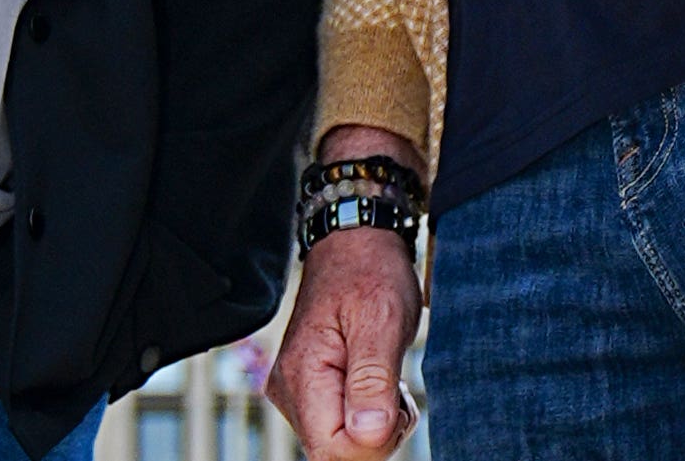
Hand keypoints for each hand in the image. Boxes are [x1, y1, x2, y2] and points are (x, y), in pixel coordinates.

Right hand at [270, 132, 423, 460]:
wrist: (355, 244)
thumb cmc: (371, 274)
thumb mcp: (382, 321)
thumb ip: (373, 381)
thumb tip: (368, 436)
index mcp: (302, 375)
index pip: (335, 451)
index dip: (375, 441)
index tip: (395, 401)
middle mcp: (289, 390)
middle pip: (338, 452)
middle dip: (377, 432)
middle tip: (395, 385)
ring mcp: (296, 392)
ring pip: (342, 444)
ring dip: (375, 422)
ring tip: (385, 374)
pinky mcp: (309, 391)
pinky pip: (341, 427)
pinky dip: (368, 412)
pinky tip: (374, 379)